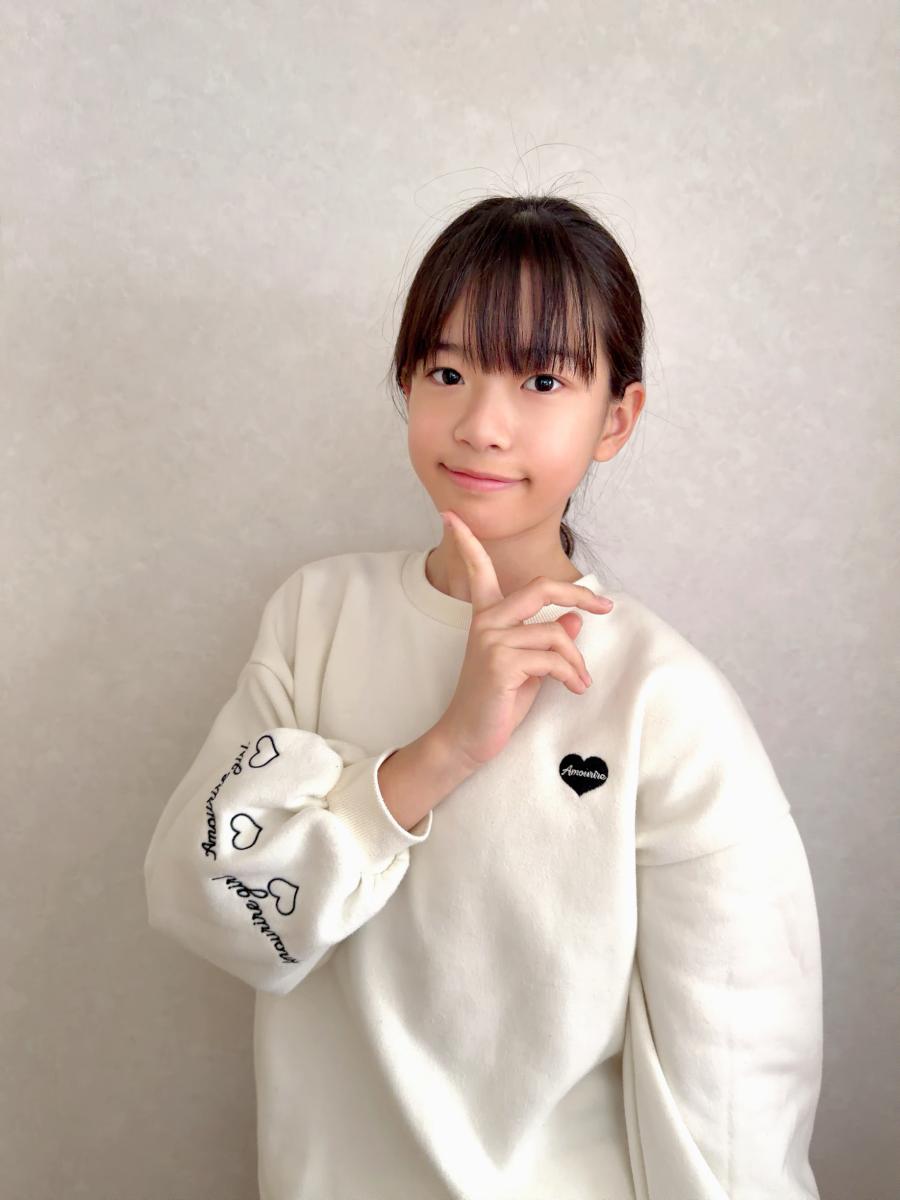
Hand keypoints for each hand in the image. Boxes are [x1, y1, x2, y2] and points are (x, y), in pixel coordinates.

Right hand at [433, 510, 613, 768]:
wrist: (467, 738)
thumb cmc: (496, 702)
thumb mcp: (528, 666)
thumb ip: (546, 640)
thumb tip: (575, 621)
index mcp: (487, 617)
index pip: (478, 570)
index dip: (467, 541)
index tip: (451, 515)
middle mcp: (486, 622)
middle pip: (541, 587)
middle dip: (580, 592)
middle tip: (606, 605)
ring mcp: (492, 640)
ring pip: (557, 633)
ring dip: (577, 661)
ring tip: (580, 681)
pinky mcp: (501, 662)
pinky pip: (554, 659)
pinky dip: (572, 675)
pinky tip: (574, 689)